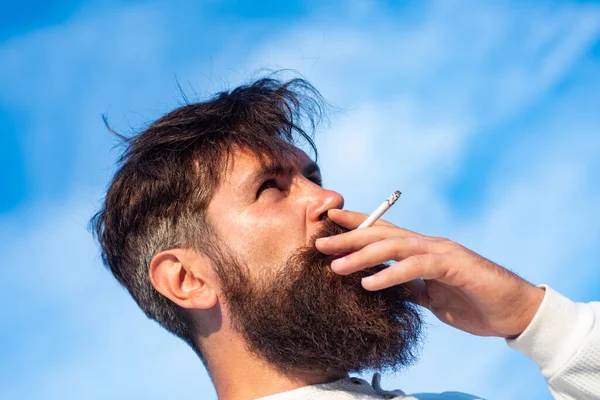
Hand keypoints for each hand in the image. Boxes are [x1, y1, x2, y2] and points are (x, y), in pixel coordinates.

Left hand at [315, 209, 545, 338]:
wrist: (516, 312)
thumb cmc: (474, 303)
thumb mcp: (432, 297)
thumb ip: (410, 287)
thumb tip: (384, 285)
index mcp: (422, 250)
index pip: (383, 232)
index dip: (356, 224)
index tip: (329, 223)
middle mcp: (429, 245)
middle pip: (383, 234)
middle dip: (349, 237)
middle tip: (320, 243)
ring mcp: (443, 252)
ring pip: (396, 246)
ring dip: (363, 255)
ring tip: (337, 266)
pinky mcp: (456, 267)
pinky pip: (418, 267)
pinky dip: (392, 274)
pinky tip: (370, 284)